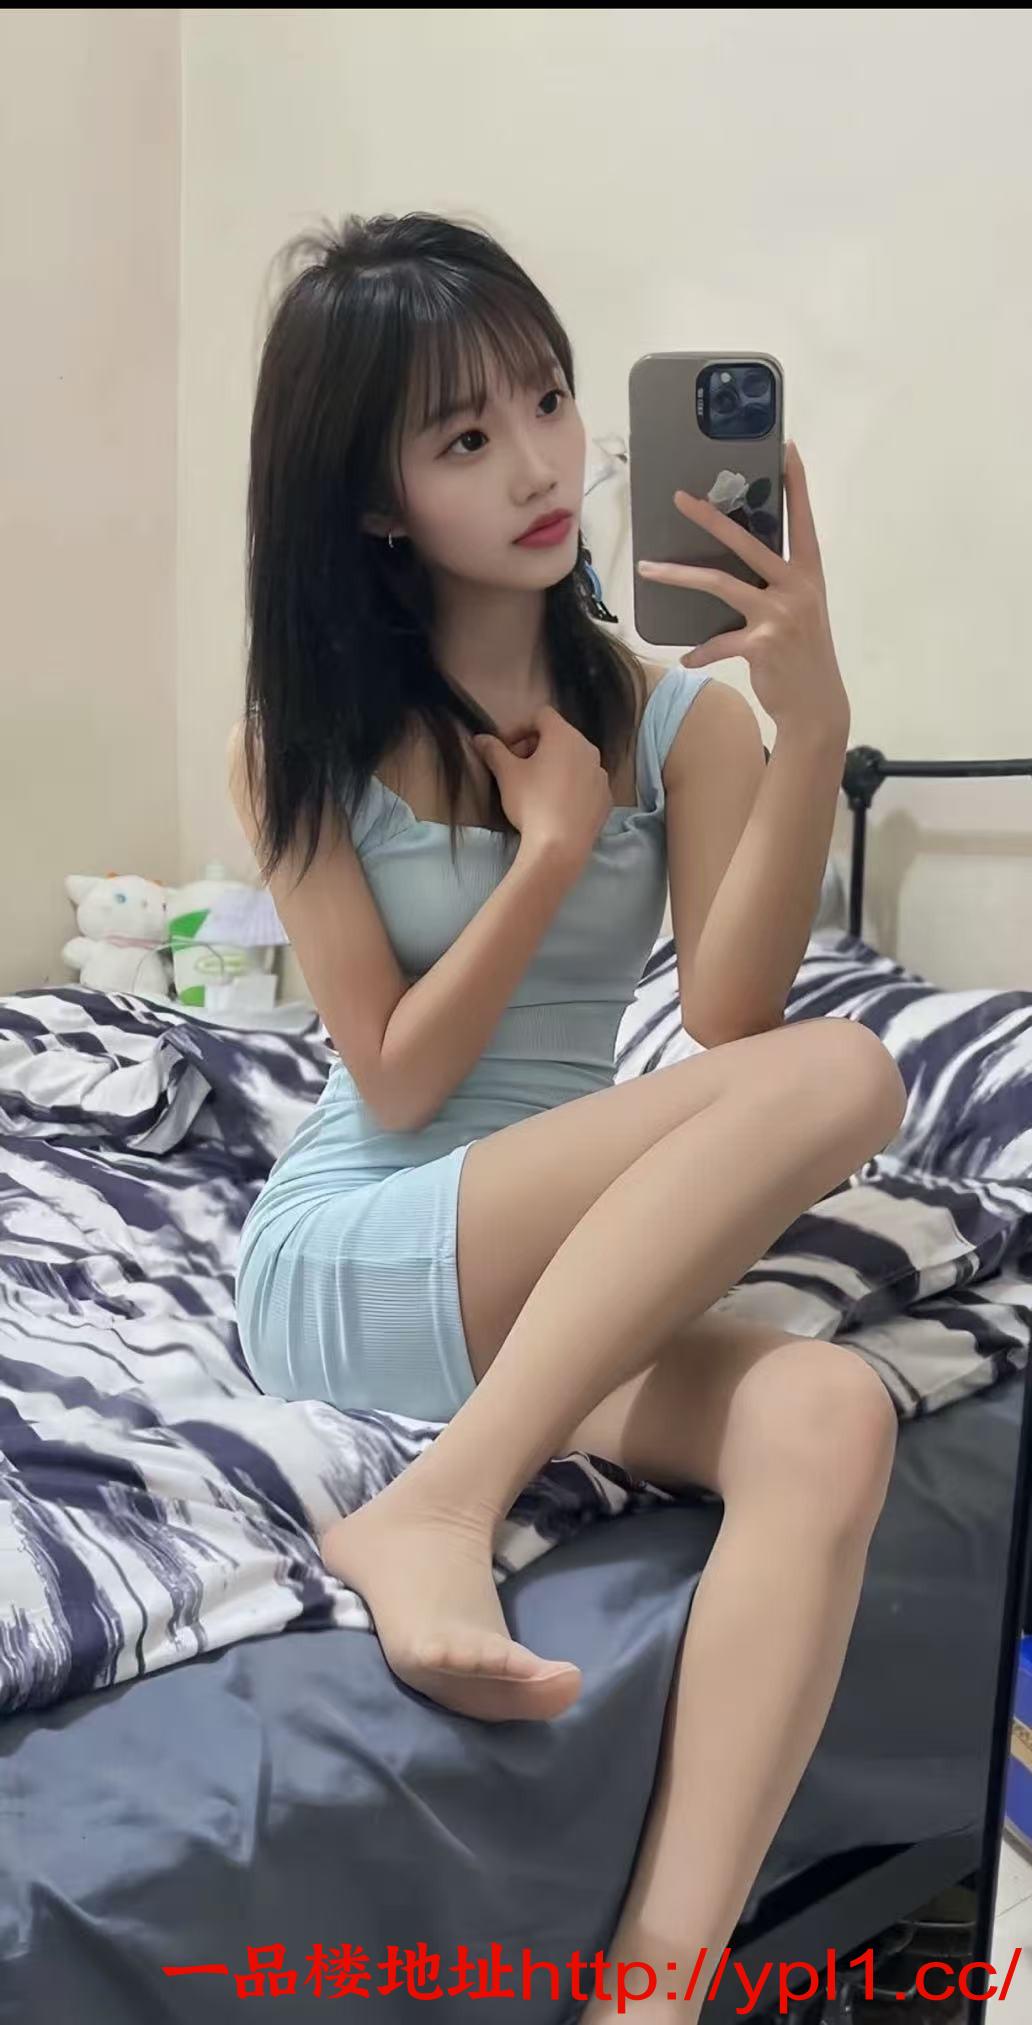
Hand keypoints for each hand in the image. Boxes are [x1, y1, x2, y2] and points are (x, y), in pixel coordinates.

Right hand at [471, 706, 612, 863]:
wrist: (560, 846)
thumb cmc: (532, 803)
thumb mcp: (506, 774)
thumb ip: (493, 751)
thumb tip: (479, 738)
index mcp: (564, 736)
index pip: (542, 716)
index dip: (520, 727)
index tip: (506, 748)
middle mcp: (588, 748)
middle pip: (559, 737)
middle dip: (536, 747)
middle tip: (518, 768)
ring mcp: (601, 774)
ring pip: (574, 760)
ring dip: (555, 766)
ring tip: (538, 788)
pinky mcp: (606, 798)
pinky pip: (586, 783)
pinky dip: (572, 786)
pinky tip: (557, 805)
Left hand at [636, 440, 849, 737]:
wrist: (817, 705)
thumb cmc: (803, 656)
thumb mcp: (800, 613)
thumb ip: (777, 586)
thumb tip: (738, 568)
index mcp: (809, 574)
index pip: (803, 520)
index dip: (796, 485)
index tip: (787, 449)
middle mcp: (797, 587)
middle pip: (748, 542)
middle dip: (711, 518)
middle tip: (681, 498)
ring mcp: (780, 615)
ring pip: (720, 584)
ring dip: (678, 575)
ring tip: (647, 568)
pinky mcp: (761, 644)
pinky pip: (718, 643)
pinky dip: (700, 652)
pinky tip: (687, 659)